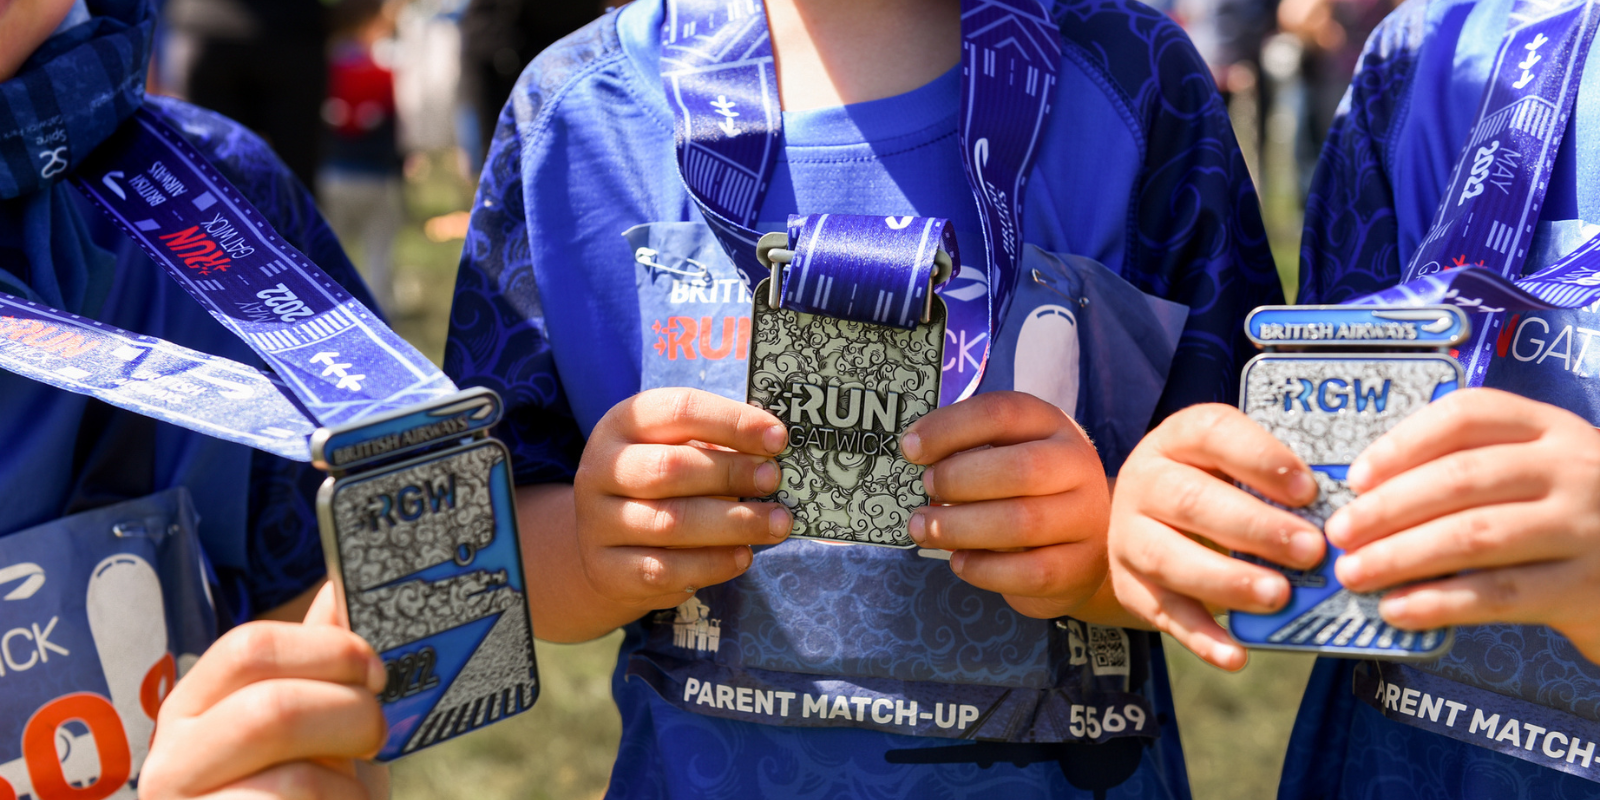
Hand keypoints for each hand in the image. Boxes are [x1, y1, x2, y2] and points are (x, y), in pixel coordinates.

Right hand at [139, 583, 387, 799]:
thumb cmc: (308, 797)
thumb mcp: (317, 726)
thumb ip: (320, 664)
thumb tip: (340, 585)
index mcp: (196, 706)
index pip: (249, 648)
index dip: (330, 650)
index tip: (377, 672)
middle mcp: (171, 760)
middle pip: (272, 710)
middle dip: (352, 717)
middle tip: (377, 737)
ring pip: (290, 782)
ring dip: (349, 790)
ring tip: (351, 797)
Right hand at [573, 387, 791, 612]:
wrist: (606, 545)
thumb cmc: (660, 485)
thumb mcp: (679, 450)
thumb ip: (719, 446)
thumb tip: (775, 450)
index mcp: (623, 424)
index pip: (679, 411)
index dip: (733, 422)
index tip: (777, 438)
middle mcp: (602, 469)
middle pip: (671, 467)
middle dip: (732, 473)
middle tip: (774, 481)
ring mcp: (598, 522)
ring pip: (671, 522)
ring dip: (734, 523)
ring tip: (776, 524)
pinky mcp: (606, 569)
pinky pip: (665, 569)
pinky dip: (711, 564)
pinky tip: (743, 556)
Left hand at [901, 391, 1116, 620]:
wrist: (1090, 539)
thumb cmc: (1029, 490)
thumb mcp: (1009, 452)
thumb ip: (969, 450)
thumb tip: (913, 455)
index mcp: (1052, 425)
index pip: (1002, 413)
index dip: (949, 428)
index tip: (910, 448)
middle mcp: (1077, 466)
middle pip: (1019, 469)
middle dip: (957, 480)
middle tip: (925, 491)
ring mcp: (1085, 518)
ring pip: (1022, 523)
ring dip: (959, 527)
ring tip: (924, 528)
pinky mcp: (1080, 567)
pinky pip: (1029, 572)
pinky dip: (984, 569)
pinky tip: (958, 561)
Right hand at [1108, 404, 1322, 669]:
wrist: (1148, 519)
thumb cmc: (1217, 487)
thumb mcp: (1238, 467)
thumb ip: (1280, 484)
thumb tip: (1342, 518)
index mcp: (1179, 439)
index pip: (1213, 434)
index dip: (1260, 459)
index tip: (1309, 490)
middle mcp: (1145, 481)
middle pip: (1190, 500)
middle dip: (1254, 527)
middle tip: (1311, 550)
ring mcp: (1130, 534)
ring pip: (1167, 558)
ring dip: (1226, 580)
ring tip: (1279, 596)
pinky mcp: (1129, 584)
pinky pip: (1163, 614)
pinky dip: (1201, 638)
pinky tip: (1238, 656)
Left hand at [1325, 388, 1599, 661]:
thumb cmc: (1574, 515)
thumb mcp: (1543, 470)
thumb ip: (1476, 467)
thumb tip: (1370, 494)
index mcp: (1552, 428)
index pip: (1467, 415)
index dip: (1402, 443)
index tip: (1357, 476)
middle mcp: (1573, 468)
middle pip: (1460, 479)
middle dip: (1386, 509)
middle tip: (1339, 534)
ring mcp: (1586, 527)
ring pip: (1474, 536)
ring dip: (1401, 556)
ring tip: (1355, 574)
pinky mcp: (1588, 587)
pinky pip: (1501, 595)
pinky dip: (1440, 602)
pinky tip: (1398, 609)